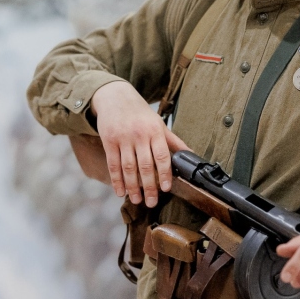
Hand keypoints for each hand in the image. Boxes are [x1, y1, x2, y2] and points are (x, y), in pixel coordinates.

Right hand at [90, 81, 188, 206]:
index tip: (166, 189)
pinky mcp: (109, 141)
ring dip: (133, 187)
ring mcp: (123, 138)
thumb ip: (173, 141)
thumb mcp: (158, 123)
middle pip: (145, 165)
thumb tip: (191, 156)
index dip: (165, 174)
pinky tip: (120, 191)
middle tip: (151, 202)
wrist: (114, 96)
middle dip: (149, 187)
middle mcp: (139, 134)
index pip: (162, 155)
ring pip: (128, 167)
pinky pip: (113, 164)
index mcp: (154, 130)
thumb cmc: (140, 113)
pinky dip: (116, 180)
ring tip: (137, 200)